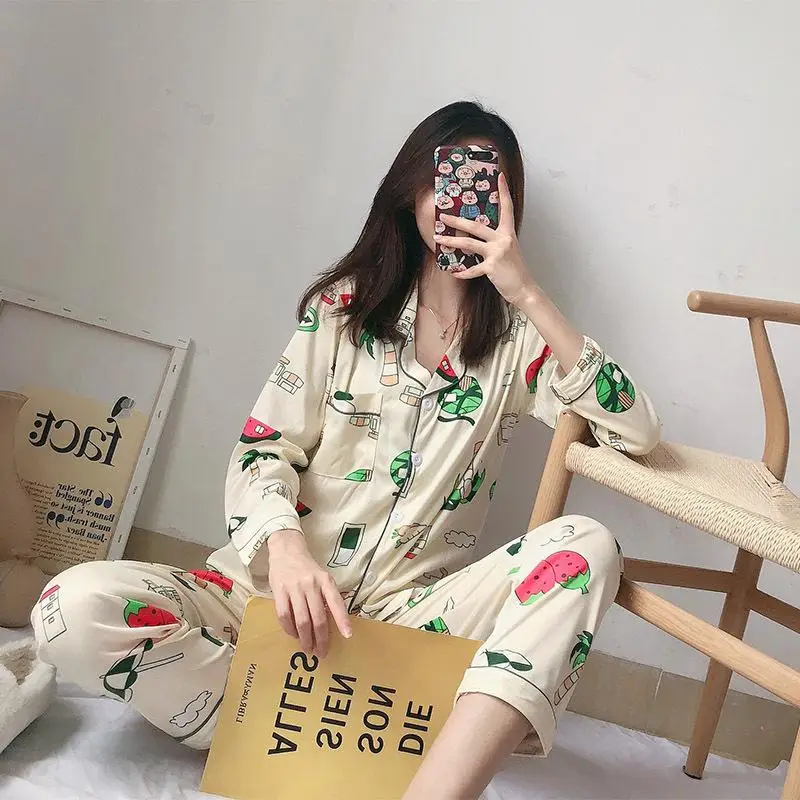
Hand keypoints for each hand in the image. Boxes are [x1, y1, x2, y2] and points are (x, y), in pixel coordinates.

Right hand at [267, 529, 351, 655]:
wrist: (286, 550)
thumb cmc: (307, 568)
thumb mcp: (322, 577)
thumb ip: (327, 596)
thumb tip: (333, 622)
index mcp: (325, 581)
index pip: (336, 602)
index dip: (342, 620)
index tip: (348, 635)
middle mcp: (311, 584)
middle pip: (318, 617)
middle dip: (321, 638)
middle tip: (322, 652)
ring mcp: (294, 587)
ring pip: (302, 620)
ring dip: (305, 638)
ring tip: (308, 648)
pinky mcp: (279, 591)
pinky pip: (284, 615)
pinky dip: (289, 629)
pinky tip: (293, 634)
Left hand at [435, 172, 537, 307]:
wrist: (523, 288)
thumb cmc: (514, 270)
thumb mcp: (508, 250)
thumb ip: (496, 240)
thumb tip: (478, 235)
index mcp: (508, 233)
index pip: (507, 208)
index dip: (504, 192)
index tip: (500, 176)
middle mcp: (503, 239)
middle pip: (477, 226)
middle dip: (458, 220)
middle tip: (443, 215)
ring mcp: (498, 253)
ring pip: (469, 244)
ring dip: (451, 241)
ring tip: (438, 238)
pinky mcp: (492, 267)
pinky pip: (472, 269)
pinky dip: (463, 272)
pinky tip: (454, 273)